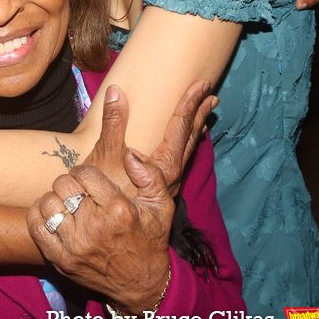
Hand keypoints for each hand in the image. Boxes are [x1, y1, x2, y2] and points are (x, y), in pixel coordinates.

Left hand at [27, 152, 171, 314]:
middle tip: (78, 192)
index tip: (89, 181)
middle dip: (69, 183)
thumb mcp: (161, 205)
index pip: (84, 173)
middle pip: (63, 185)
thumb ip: (149, 174)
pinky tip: (53, 214)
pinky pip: (37, 227)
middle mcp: (95, 228)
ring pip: (48, 203)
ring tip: (67, 204)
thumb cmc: (150, 239)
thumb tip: (128, 153)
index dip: (84, 172)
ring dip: (55, 199)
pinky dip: (39, 215)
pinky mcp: (62, 260)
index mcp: (118, 210)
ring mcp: (76, 246)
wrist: (141, 285)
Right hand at [84, 81, 215, 198]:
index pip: (180, 126)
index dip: (190, 102)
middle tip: (212, 96)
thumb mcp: (106, 155)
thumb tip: (116, 91)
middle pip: (190, 138)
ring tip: (203, 115)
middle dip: (200, 114)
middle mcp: (171, 174)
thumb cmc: (107, 196)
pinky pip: (178, 159)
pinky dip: (184, 145)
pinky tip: (181, 145)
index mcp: (164, 164)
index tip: (201, 85)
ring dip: (194, 129)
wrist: (108, 233)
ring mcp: (166, 183)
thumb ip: (113, 123)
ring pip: (186, 151)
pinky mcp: (158, 189)